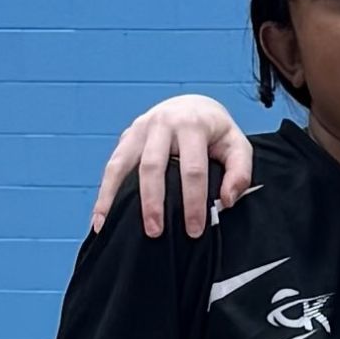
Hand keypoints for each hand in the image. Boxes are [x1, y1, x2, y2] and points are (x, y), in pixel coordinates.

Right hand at [91, 97, 252, 237]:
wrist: (193, 105)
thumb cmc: (217, 134)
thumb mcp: (238, 147)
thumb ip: (239, 173)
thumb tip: (226, 201)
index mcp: (192, 125)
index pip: (192, 170)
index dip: (193, 202)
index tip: (193, 231)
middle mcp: (161, 123)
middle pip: (153, 166)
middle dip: (153, 201)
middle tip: (155, 232)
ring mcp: (139, 129)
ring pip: (122, 164)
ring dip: (114, 196)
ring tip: (109, 226)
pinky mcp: (127, 137)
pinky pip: (112, 166)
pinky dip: (104, 192)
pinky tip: (99, 217)